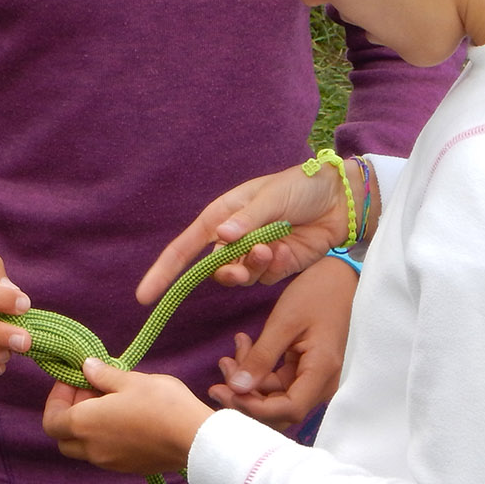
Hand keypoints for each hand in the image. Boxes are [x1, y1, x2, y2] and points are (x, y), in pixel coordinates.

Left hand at [43, 358, 212, 474]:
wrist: (195, 438)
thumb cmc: (161, 404)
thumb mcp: (130, 379)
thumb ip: (102, 375)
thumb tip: (86, 367)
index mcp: (84, 424)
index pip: (51, 420)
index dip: (57, 398)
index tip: (74, 380)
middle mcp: (91, 449)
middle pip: (63, 438)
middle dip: (69, 414)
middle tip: (90, 391)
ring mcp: (109, 462)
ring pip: (84, 447)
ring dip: (88, 427)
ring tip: (112, 403)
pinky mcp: (127, 468)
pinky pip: (104, 454)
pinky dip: (104, 438)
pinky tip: (127, 419)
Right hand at [136, 159, 360, 301]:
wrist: (340, 201)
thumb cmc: (301, 187)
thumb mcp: (272, 196)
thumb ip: (247, 219)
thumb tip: (220, 237)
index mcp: (221, 215)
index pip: (184, 248)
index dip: (163, 272)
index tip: (145, 296)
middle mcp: (231, 237)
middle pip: (210, 268)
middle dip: (226, 271)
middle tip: (243, 264)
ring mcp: (252, 254)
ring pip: (237, 277)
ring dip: (252, 267)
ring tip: (271, 247)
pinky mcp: (273, 268)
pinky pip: (262, 279)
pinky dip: (271, 268)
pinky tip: (286, 249)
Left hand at [209, 254, 356, 430]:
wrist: (340, 277)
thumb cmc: (317, 293)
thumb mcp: (284, 322)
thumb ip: (261, 357)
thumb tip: (236, 389)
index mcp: (322, 372)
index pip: (288, 410)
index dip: (253, 407)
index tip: (225, 388)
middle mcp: (322, 383)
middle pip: (279, 409)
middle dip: (246, 394)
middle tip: (222, 367)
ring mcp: (316, 379)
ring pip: (275, 396)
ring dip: (249, 380)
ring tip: (231, 351)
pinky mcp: (307, 371)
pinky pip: (279, 381)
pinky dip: (259, 369)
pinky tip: (245, 345)